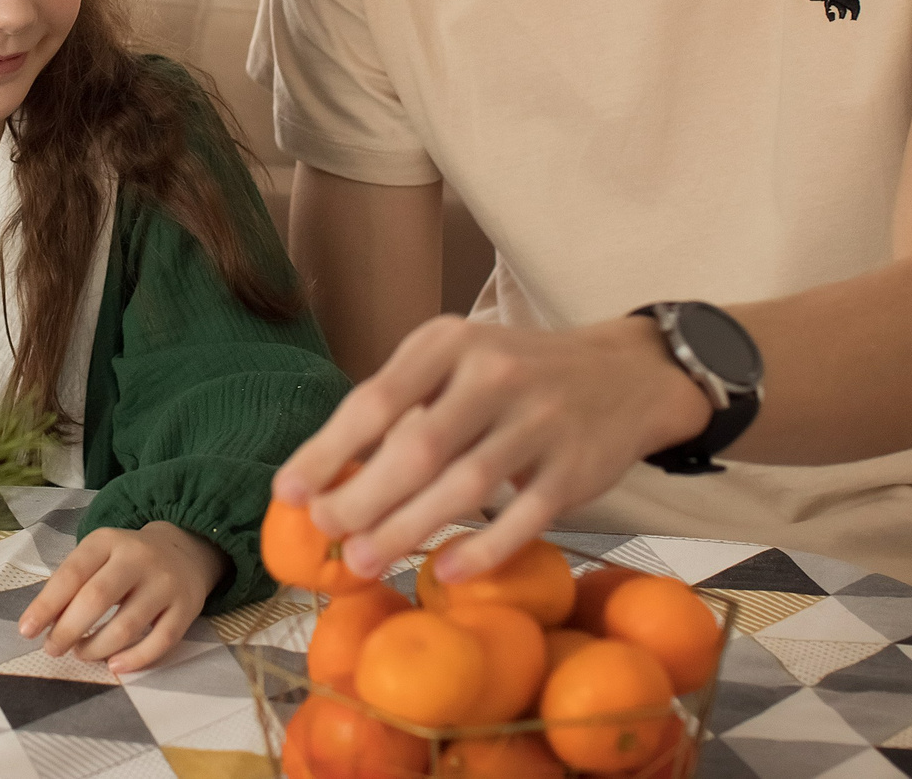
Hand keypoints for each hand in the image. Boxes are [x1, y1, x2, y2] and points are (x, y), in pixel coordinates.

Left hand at [17, 522, 226, 674]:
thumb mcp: (98, 557)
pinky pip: (161, 641)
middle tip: (53, 649)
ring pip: (127, 625)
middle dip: (68, 630)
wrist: (184, 551)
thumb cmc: (126, 561)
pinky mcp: (187, 607)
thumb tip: (42, 624)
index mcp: (108, 541)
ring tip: (82, 653)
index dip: (46, 605)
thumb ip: (72, 584)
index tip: (27, 631)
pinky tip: (115, 665)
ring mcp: (166, 583)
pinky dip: (135, 659)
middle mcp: (138, 558)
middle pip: (97, 598)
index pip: (72, 573)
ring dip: (97, 647)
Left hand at [271, 314, 707, 582]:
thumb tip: (323, 475)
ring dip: (408, 529)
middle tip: (325, 535)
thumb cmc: (510, 377)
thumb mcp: (454, 363)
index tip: (288, 494)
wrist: (623, 375)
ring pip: (465, 484)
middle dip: (362, 496)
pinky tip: (445, 571)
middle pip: (417, 446)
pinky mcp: (575, 468)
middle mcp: (494, 373)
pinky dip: (483, 548)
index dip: (328, 451)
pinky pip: (523, 516)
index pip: (376, 400)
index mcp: (449, 342)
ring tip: (363, 560)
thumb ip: (400, 406)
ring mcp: (540, 420)